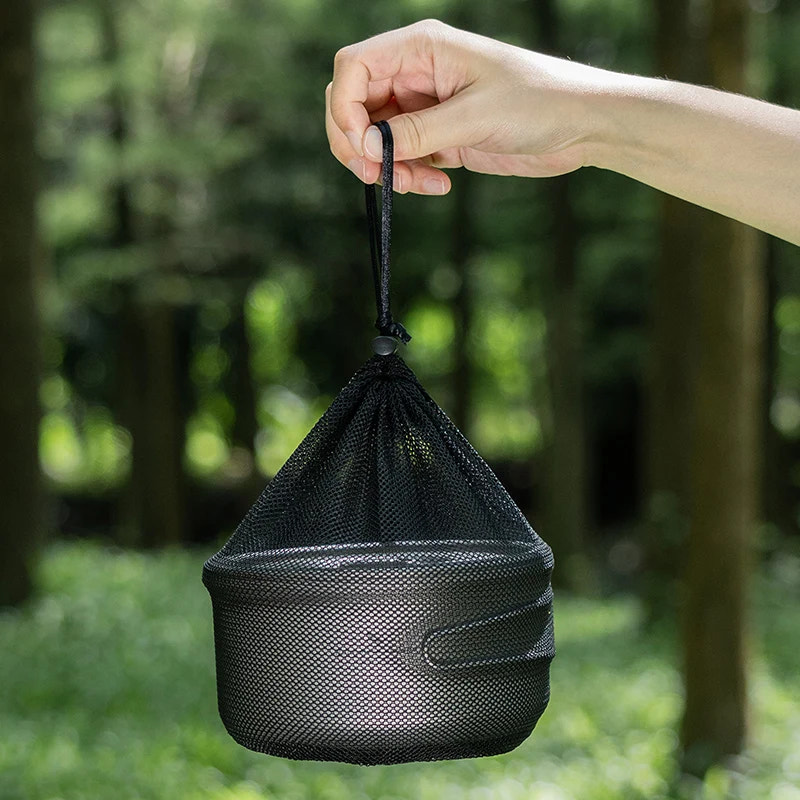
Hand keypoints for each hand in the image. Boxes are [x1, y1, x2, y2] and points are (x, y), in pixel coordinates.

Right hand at [326, 19, 607, 194]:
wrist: (580, 126)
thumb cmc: (538, 102)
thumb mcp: (474, 116)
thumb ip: (415, 131)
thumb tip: (365, 145)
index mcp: (421, 49)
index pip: (353, 68)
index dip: (344, 108)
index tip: (363, 147)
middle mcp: (416, 74)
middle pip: (354, 105)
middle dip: (357, 144)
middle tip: (378, 175)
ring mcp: (424, 107)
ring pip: (374, 139)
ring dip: (385, 167)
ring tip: (416, 184)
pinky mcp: (438, 136)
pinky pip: (402, 158)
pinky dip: (409, 177)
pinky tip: (439, 186)